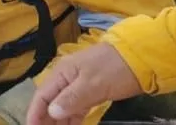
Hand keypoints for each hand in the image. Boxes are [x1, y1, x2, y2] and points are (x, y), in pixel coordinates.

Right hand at [26, 44, 142, 124]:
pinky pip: (76, 109)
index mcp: (62, 74)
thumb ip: (72, 99)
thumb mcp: (93, 84)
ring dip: (58, 121)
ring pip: (63, 107)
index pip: (42, 96)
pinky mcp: (92, 92)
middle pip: (50, 103)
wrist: (141, 58)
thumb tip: (52, 112)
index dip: (35, 113)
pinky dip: (71, 119)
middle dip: (45, 119)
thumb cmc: (114, 69)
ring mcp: (79, 86)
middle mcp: (67, 79)